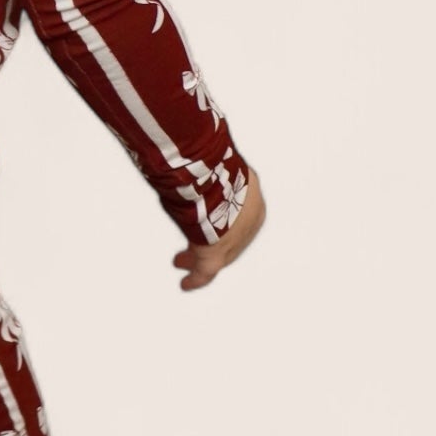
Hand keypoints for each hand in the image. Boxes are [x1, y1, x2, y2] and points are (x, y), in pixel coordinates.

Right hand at [172, 164, 264, 292]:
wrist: (216, 187)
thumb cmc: (217, 169)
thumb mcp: (222, 165)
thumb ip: (214, 166)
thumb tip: (199, 151)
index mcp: (254, 205)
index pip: (239, 217)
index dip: (223, 220)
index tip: (211, 221)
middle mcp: (247, 227)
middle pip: (227, 238)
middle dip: (210, 241)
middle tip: (196, 242)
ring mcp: (232, 245)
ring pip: (214, 256)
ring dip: (196, 258)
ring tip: (181, 261)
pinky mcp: (214, 258)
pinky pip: (204, 273)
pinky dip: (195, 279)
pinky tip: (186, 284)